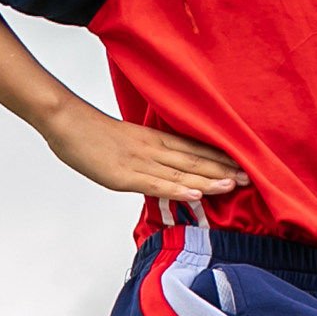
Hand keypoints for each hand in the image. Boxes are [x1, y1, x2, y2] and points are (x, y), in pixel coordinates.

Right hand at [44, 104, 244, 201]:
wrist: (66, 122)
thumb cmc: (92, 132)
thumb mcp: (126, 140)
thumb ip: (147, 153)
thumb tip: (163, 168)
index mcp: (154, 138)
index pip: (194, 148)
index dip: (219, 157)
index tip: (243, 164)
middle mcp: (152, 149)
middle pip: (193, 159)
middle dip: (222, 169)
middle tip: (250, 177)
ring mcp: (140, 162)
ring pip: (180, 171)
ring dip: (208, 180)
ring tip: (233, 185)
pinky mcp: (124, 175)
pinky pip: (155, 183)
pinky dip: (177, 189)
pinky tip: (195, 194)